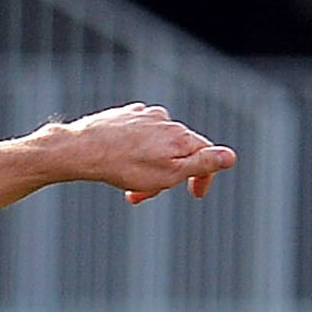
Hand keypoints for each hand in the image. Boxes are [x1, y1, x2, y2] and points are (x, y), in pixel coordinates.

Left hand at [49, 104, 236, 204]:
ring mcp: (142, 116)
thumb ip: (201, 163)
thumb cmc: (123, 165)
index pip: (205, 154)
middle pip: (177, 152)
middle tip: (142, 196)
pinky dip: (133, 152)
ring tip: (126, 183)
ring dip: (147, 166)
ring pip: (155, 145)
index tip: (196, 193)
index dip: (204, 176)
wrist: (81, 149)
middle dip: (165, 176)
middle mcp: (165, 120)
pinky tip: (118, 163)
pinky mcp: (123, 116)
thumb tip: (230, 156)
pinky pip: (135, 137)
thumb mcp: (169, 173)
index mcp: (180, 135)